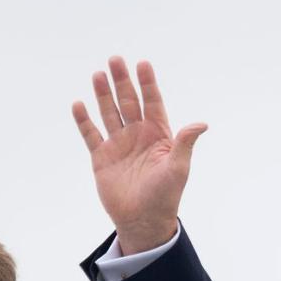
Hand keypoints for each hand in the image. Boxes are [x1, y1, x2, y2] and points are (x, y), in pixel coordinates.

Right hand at [72, 58, 206, 253]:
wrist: (143, 221)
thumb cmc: (165, 196)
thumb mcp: (178, 168)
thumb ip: (185, 143)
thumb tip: (201, 124)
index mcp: (158, 134)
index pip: (152, 102)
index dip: (147, 83)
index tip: (142, 64)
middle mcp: (138, 135)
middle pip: (129, 102)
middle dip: (122, 81)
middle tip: (115, 60)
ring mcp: (119, 144)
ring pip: (109, 113)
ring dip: (103, 95)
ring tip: (98, 75)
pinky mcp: (102, 157)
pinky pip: (91, 134)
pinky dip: (84, 120)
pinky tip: (79, 104)